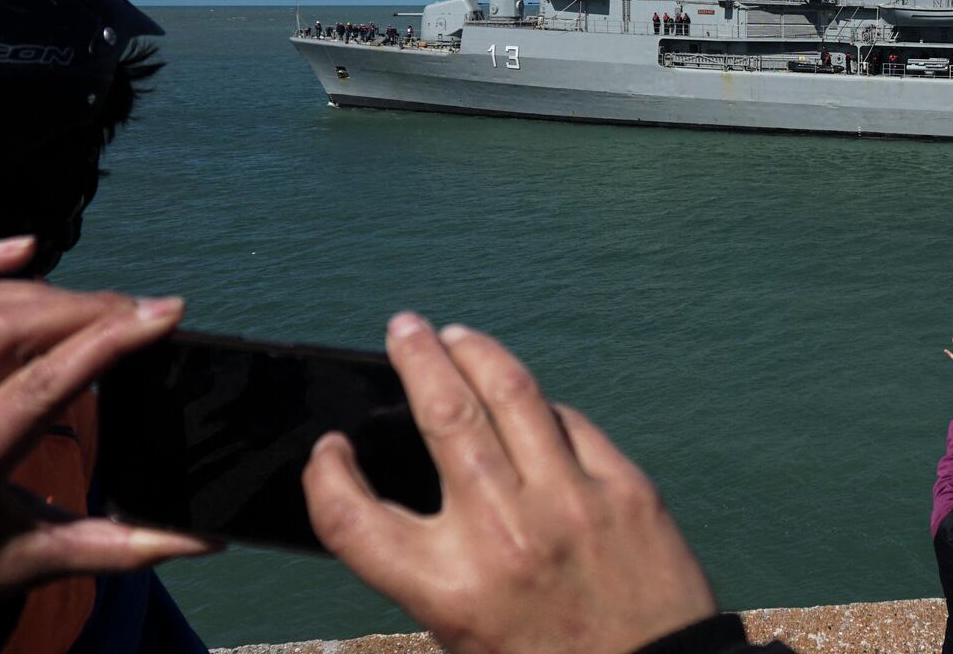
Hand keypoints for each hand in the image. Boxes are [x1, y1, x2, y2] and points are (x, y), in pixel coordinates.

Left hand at [0, 237, 211, 599]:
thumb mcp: (23, 562)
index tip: (166, 313)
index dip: (107, 343)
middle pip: (7, 331)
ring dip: (45, 292)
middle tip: (143, 312)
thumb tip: (205, 538)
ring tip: (99, 305)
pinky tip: (23, 250)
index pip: (40, 389)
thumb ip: (113, 547)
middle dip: (87, 309)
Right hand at [304, 314, 717, 653]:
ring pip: (512, 395)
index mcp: (448, 589)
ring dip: (477, 354)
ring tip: (457, 336)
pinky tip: (526, 397)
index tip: (330, 452)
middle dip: (416, 360)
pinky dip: (541, 405)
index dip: (326, 478)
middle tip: (404, 328)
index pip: (352, 518)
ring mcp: (570, 503)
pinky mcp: (626, 489)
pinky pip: (571, 424)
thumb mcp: (465, 634)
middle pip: (441, 417)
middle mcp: (503, 535)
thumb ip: (433, 565)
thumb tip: (417, 480)